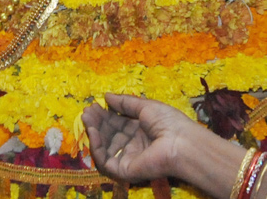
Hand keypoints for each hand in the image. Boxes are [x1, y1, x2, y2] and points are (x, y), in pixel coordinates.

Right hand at [83, 93, 199, 184]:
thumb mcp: (145, 106)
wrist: (179, 142)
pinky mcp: (124, 170)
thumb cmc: (167, 121)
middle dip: (98, 122)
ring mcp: (129, 158)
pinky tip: (93, 132)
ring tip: (87, 118)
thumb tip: (106, 96)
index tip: (94, 104)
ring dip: (94, 132)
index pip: (118, 123)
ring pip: (105, 147)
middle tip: (87, 110)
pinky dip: (97, 147)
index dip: (106, 114)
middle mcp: (134, 145)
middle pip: (110, 134)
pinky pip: (106, 161)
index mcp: (141, 130)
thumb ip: (125, 102)